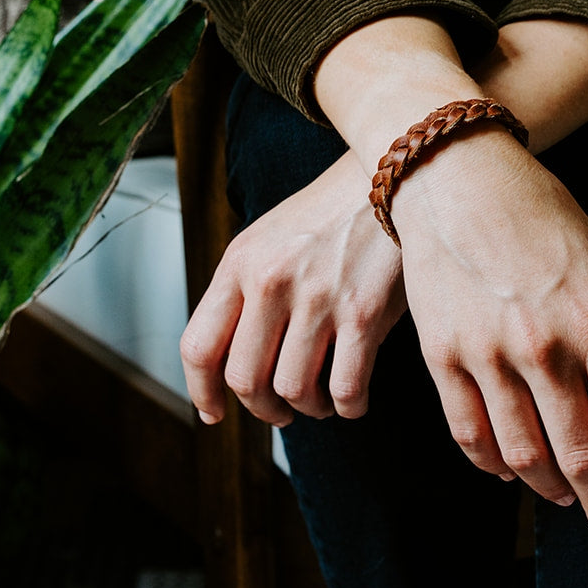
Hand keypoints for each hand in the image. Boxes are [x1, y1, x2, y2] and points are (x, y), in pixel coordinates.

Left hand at [180, 151, 406, 425]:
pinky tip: (352, 398)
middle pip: (244, 380)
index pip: (198, 346)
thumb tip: (227, 359)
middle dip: (262, 408)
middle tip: (281, 409)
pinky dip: (347, 406)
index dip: (202, 391)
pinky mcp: (363, 312)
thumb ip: (243, 289)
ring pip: (292, 391)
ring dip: (307, 408)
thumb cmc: (329, 213)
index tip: (215, 412)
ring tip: (321, 398)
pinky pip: (345, 388)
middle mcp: (270, 281)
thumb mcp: (268, 237)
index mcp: (240, 263)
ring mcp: (317, 297)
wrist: (389, 174)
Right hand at [312, 13, 587, 531]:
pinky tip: (506, 470)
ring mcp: (487, 352)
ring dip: (550, 490)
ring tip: (564, 498)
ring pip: (523, 453)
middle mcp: (544, 346)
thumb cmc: (537, 208)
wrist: (454, 174)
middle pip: (583, 455)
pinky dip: (490, 463)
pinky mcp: (442, 352)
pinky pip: (467, 430)